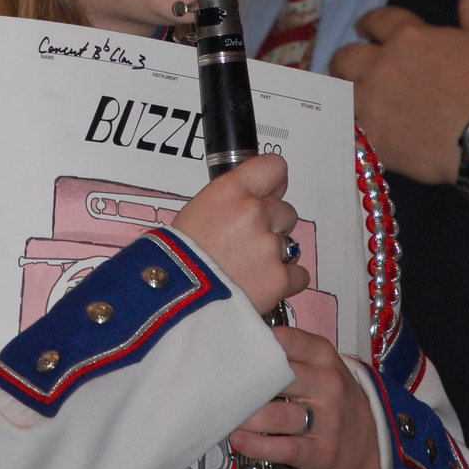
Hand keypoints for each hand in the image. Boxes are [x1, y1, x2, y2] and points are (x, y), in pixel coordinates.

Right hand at [172, 154, 308, 314]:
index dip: (273, 185)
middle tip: (246, 245)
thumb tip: (255, 202)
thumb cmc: (175, 258)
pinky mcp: (279, 278)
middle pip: (285, 211)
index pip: (274, 168)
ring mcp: (268, 246)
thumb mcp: (197, 211)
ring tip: (248, 270)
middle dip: (271, 227)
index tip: (269, 195)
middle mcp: (253, 212)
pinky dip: (285, 282)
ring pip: (291, 245)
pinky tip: (260, 286)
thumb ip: (231, 203)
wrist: (170, 300)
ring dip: (276, 256)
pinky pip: (298, 274)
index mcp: (231, 190)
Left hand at [230, 325, 378, 468]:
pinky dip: (255, 445)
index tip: (227, 347)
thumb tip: (238, 341)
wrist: (368, 441)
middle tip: (217, 383)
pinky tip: (238, 440)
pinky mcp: (322, 451)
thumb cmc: (330, 396)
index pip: (285, 340)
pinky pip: (283, 448)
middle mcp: (327, 384)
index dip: (254, 343)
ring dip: (245, 416)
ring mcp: (327, 419)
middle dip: (244, 382)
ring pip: (276, 415)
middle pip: (277, 377)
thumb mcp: (319, 363)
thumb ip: (287, 351)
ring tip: (224, 414)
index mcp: (323, 355)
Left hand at [331, 0, 468, 183]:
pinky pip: (352, 129)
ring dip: (344, 92)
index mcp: (408, 37)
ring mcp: (374, 104)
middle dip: (345, 60)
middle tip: (349, 66)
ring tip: (349, 98)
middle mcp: (381, 67)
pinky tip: (359, 130)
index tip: (363, 28)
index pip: (377, 21)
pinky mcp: (375, 138)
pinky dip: (354, 127)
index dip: (368, 23)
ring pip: (341, 94)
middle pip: (345, 58)